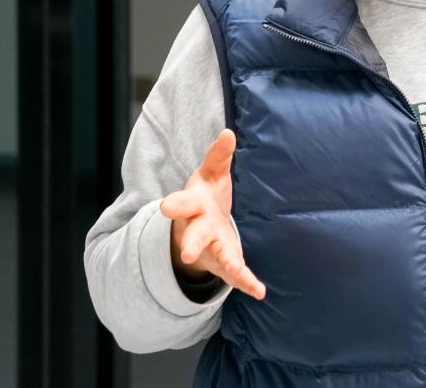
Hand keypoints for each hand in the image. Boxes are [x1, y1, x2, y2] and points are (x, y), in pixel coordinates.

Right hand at [160, 128, 265, 299]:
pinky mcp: (225, 263)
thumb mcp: (210, 175)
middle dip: (190, 244)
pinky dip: (247, 283)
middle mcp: (198, 229)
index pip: (181, 203)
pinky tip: (260, 292)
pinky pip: (236, 275)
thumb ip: (218, 157)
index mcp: (192, 205)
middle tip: (187, 253)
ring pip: (217, 257)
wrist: (200, 231)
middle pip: (193, 236)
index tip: (165, 207)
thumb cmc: (205, 199)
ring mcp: (211, 248)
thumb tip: (228, 133)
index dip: (175, 205)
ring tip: (237, 272)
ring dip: (226, 265)